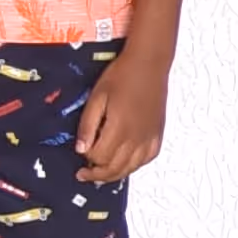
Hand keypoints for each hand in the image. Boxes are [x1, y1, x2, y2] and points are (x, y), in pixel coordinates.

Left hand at [77, 49, 170, 178]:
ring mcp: (149, 138)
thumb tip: (80, 149)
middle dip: (97, 174)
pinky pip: (146, 160)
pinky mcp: (157, 135)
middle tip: (84, 173)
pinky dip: (133, 165)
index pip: (99, 157)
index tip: (80, 153)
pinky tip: (125, 162)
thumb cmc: (122, 75)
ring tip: (102, 172)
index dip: (86, 158)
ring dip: (114, 174)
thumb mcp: (97, 97)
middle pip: (115, 169)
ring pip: (130, 168)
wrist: (149, 63)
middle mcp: (136, 138)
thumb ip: (88, 125)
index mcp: (119, 128)